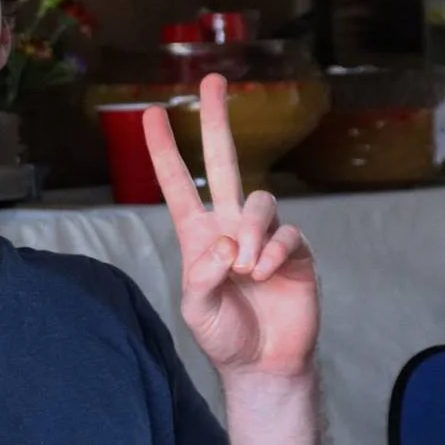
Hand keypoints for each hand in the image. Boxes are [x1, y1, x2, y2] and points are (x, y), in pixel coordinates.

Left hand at [144, 74, 319, 379]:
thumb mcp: (197, 310)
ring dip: (252, 231)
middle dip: (217, 121)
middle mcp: (231, 226)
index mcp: (198, 235)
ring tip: (246, 269)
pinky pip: (287, 233)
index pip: (178, 185)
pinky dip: (274, 251)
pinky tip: (265, 274)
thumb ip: (202, 277)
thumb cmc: (224, 335)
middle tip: (214, 80)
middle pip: (224, 163)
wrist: (264, 364)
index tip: (150, 113)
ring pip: (260, 201)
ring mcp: (264, 236)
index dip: (164, 150)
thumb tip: (225, 245)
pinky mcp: (295, 251)